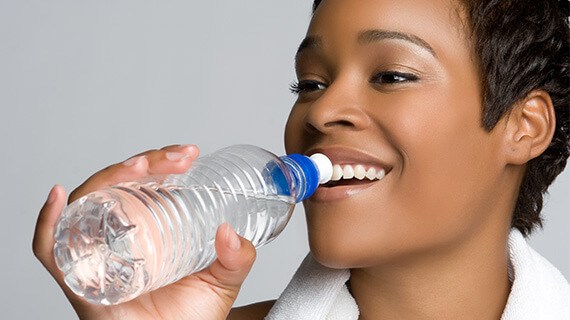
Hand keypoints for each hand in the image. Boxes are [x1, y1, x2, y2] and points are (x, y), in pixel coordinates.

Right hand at [33, 144, 256, 319]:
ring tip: (138, 168)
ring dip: (108, 178)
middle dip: (143, 163)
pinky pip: (51, 249)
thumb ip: (236, 259)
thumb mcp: (221, 282)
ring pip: (88, 204)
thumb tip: (230, 233)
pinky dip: (48, 222)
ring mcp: (96, 254)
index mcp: (147, 231)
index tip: (188, 154)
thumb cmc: (189, 319)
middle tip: (175, 159)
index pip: (144, 185)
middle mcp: (117, 237)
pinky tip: (60, 198)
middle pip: (116, 187)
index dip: (161, 163)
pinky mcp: (78, 280)